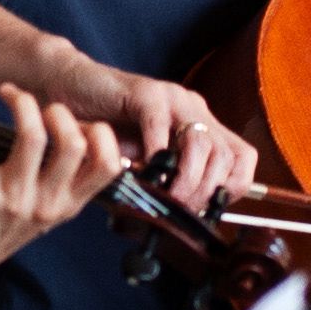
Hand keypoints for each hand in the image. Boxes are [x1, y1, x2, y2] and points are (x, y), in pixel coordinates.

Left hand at [0, 88, 131, 295]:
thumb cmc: (0, 231)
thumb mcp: (46, 215)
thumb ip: (66, 184)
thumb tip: (80, 134)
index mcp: (67, 206)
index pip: (108, 166)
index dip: (101, 134)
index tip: (80, 122)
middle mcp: (45, 203)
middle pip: (73, 143)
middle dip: (59, 111)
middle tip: (41, 107)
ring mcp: (13, 198)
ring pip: (32, 135)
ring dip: (21, 103)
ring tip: (8, 93)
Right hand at [78, 68, 261, 214]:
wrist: (68, 89)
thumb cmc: (105, 130)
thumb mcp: (144, 162)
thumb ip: (166, 181)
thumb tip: (183, 219)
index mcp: (201, 125)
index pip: (243, 158)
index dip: (233, 188)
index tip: (208, 210)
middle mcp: (194, 110)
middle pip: (225, 154)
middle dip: (206, 191)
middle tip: (183, 209)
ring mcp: (172, 98)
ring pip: (200, 142)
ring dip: (186, 178)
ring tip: (168, 196)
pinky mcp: (145, 93)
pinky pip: (159, 124)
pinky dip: (155, 154)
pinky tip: (145, 171)